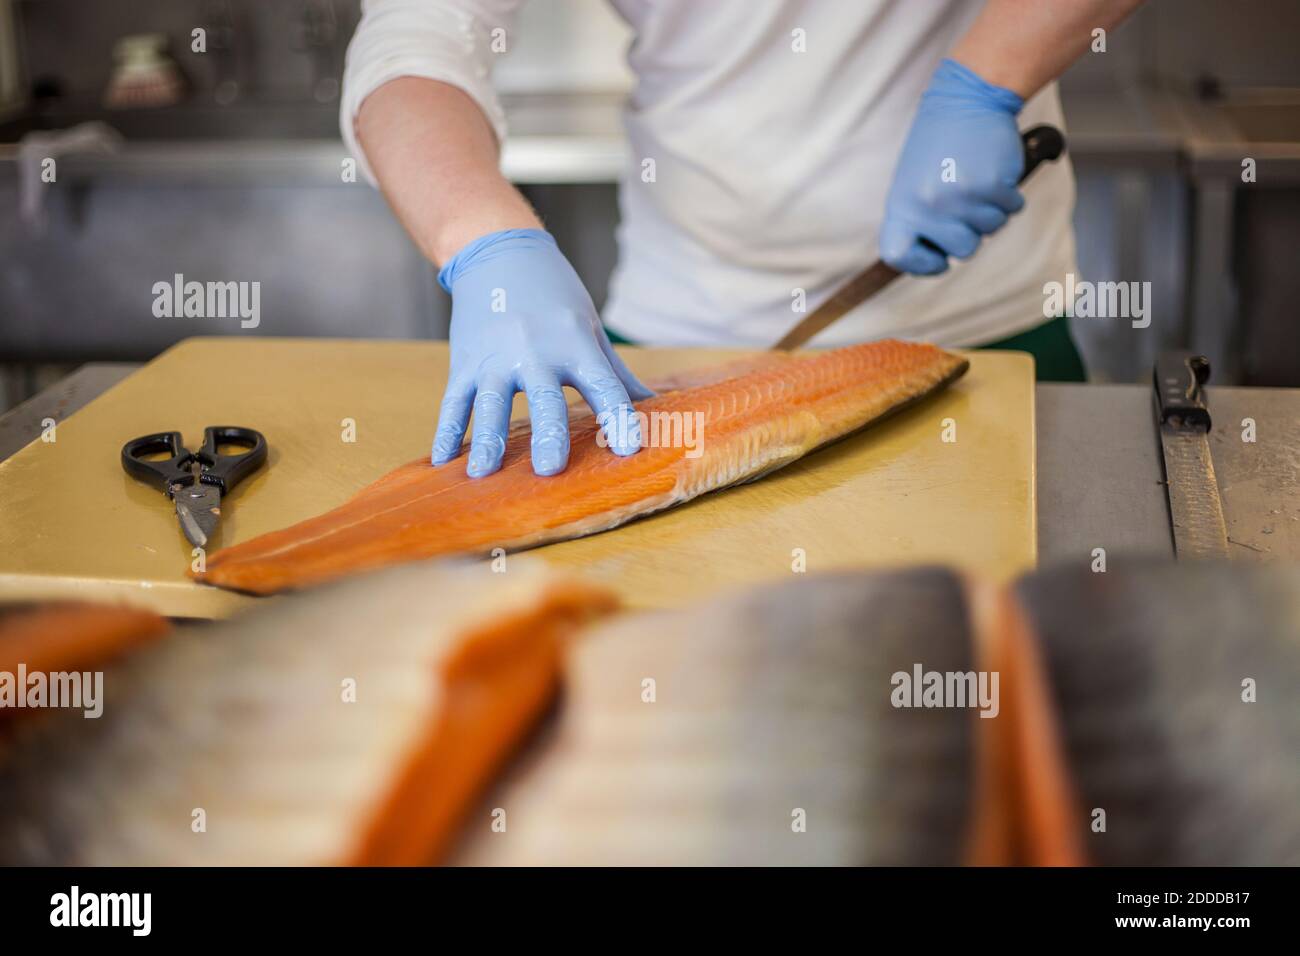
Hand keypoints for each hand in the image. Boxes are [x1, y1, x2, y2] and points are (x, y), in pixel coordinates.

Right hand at [433, 228, 652, 477]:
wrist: (499, 253)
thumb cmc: (555, 295)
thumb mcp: (591, 327)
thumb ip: (615, 372)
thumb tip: (653, 405)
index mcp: (574, 344)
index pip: (602, 385)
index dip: (617, 416)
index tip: (628, 449)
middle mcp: (534, 352)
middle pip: (544, 399)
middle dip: (548, 433)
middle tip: (550, 469)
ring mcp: (495, 358)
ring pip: (490, 403)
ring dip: (486, 439)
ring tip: (483, 474)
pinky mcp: (464, 362)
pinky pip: (454, 401)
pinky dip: (447, 431)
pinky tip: (443, 462)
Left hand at [880, 58, 1025, 275]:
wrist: (966, 97)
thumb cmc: (939, 144)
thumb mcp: (912, 183)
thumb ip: (917, 219)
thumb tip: (931, 257)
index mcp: (902, 204)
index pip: (899, 255)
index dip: (921, 264)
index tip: (938, 258)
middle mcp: (928, 205)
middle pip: (961, 250)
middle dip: (972, 233)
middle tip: (968, 206)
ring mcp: (960, 195)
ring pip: (990, 230)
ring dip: (992, 210)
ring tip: (979, 182)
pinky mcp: (992, 184)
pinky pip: (1011, 209)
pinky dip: (1010, 196)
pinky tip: (995, 173)